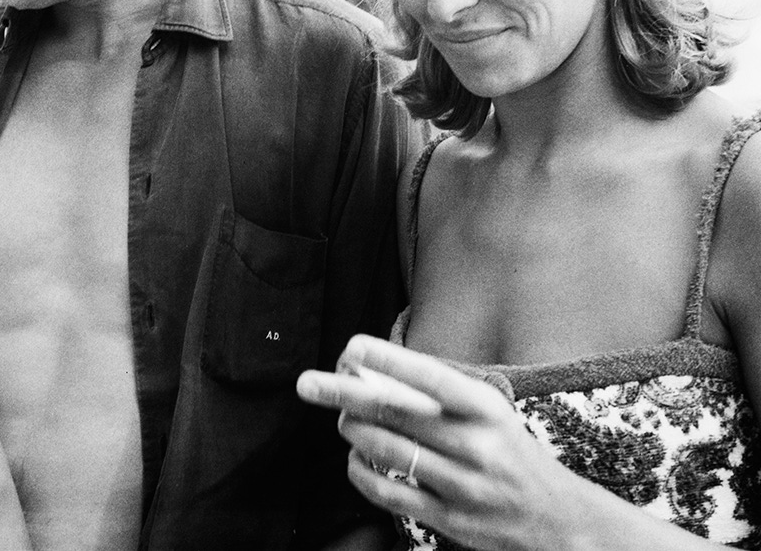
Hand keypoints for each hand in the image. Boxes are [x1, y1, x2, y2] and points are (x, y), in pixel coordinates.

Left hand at [297, 335, 583, 550]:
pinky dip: (361, 473)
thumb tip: (371, 373)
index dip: (390, 360)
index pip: (432, 378)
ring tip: (343, 420)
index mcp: (487, 409)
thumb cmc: (510, 451)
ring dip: (352, 431)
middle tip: (308, 383)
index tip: (352, 345)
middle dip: (344, 395)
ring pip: (387, 451)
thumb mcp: (490, 413)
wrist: (559, 520)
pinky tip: (354, 459)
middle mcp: (477, 445)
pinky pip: (390, 494)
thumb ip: (440, 395)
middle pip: (397, 413)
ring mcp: (463, 486)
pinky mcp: (450, 521)